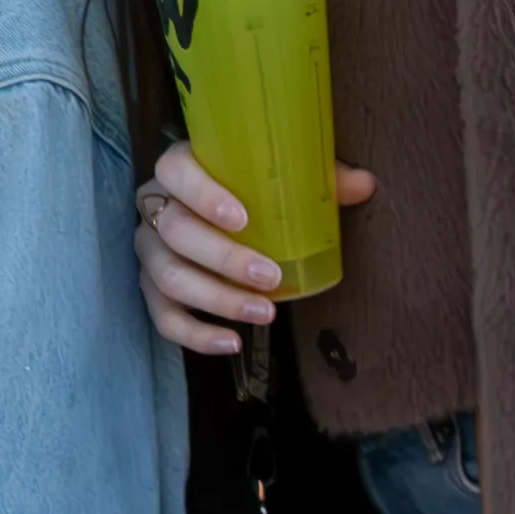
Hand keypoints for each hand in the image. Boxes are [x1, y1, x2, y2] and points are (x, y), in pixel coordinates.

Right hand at [136, 140, 371, 356]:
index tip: (242, 218)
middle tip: (270, 277)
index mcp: (179, 170)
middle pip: (174, 231)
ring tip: (265, 312)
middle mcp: (155, 208)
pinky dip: (195, 334)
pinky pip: (162, 316)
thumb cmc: (249, 194)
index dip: (202, 194)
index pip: (174, 170)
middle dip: (223, 258)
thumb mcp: (280, 182)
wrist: (212, 218)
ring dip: (217, 298)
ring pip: (168, 276)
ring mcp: (148, 250)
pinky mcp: (151, 289)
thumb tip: (366, 185)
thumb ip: (319, 180)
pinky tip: (231, 343)